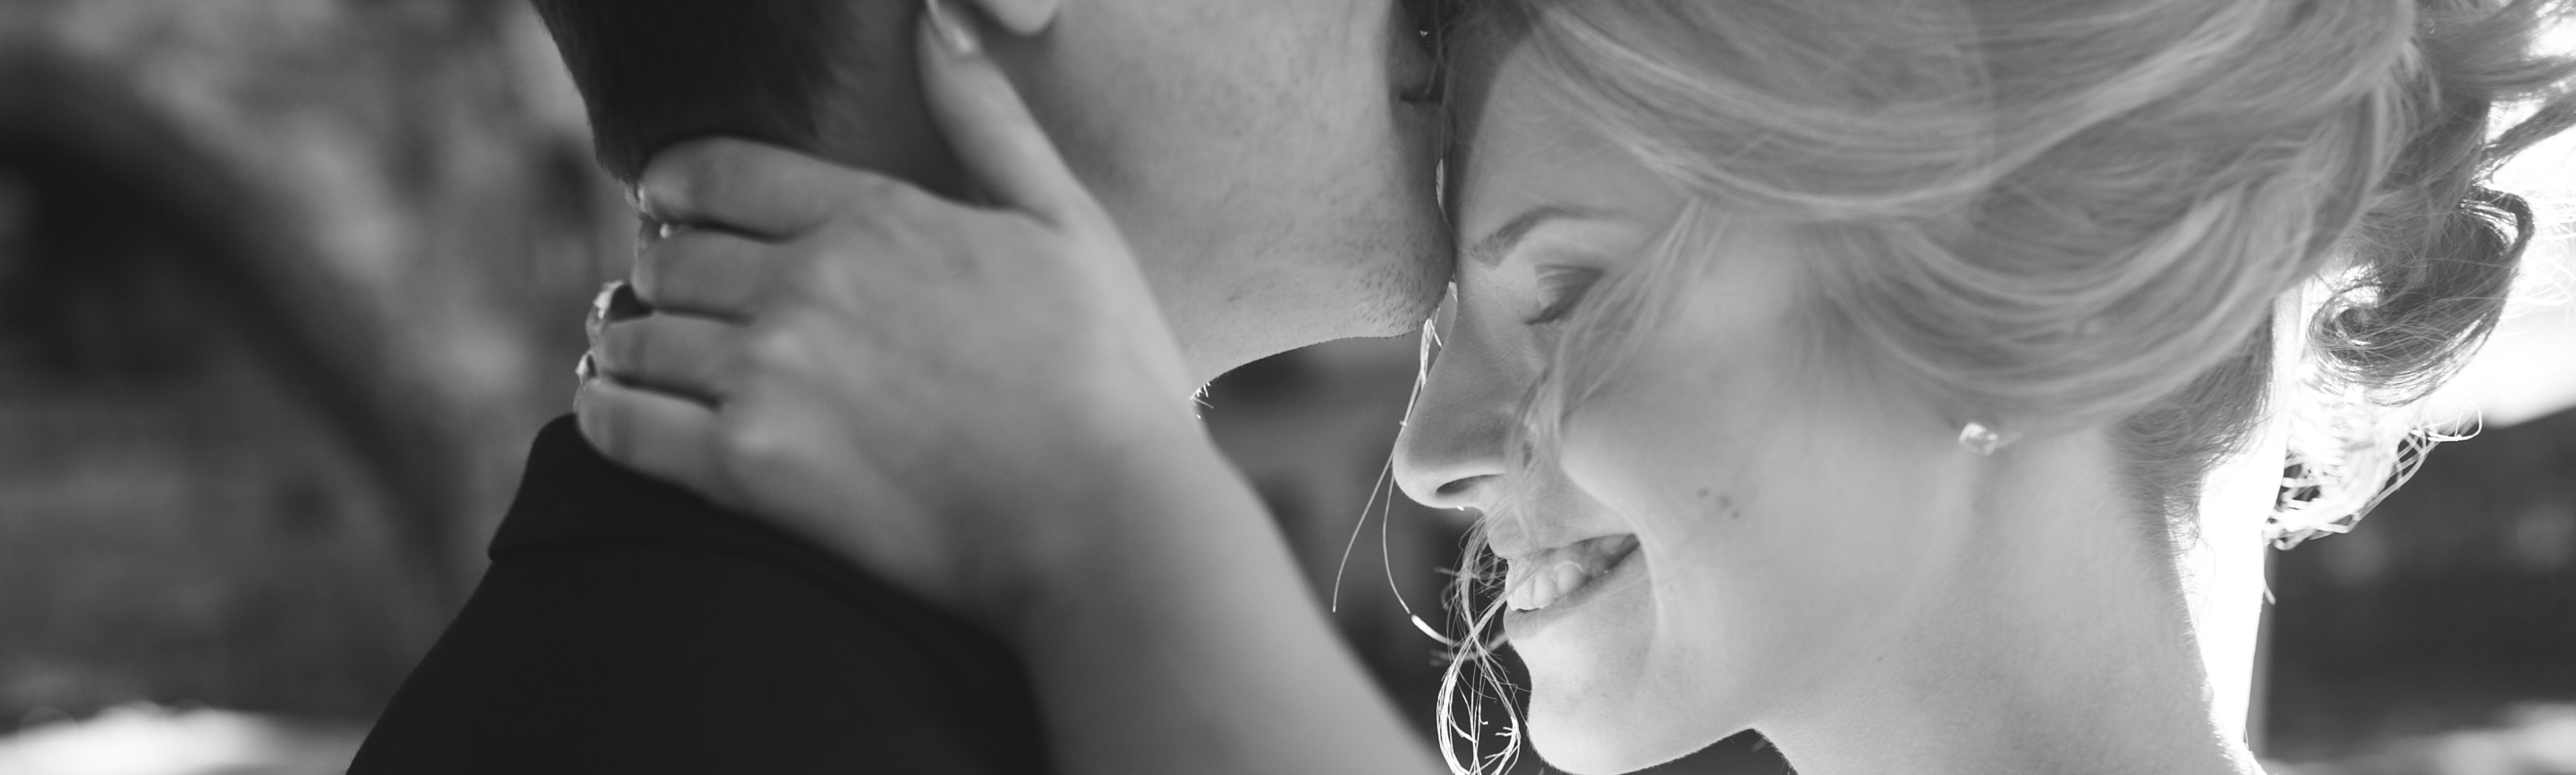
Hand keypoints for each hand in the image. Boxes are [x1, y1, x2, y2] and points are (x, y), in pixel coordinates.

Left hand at [574, 4, 1205, 633]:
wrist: (1103, 520)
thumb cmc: (1106, 376)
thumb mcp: (1068, 224)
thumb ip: (989, 121)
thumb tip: (938, 21)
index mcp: (874, 215)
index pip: (720, 173)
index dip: (678, 187)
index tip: (667, 206)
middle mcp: (806, 281)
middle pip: (670, 255)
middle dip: (660, 269)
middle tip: (665, 294)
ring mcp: (769, 372)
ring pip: (636, 335)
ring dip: (626, 340)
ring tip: (631, 355)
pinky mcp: (748, 466)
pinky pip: (623, 425)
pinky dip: (604, 411)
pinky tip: (611, 410)